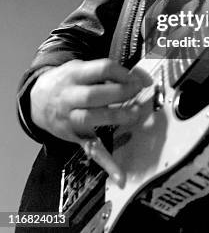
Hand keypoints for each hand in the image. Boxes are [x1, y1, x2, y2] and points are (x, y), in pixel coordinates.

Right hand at [30, 58, 151, 184]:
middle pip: (93, 95)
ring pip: (90, 119)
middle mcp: (69, 97)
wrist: (37, 99)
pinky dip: (107, 163)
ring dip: (115, 117)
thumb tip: (137, 77)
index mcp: (74, 74)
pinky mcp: (74, 137)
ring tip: (135, 114)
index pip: (101, 69)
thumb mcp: (79, 67)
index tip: (137, 77)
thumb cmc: (66, 81)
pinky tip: (120, 175)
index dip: (122, 73)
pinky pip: (90, 149)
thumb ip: (104, 72)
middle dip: (120, 93)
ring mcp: (70, 118)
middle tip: (137, 91)